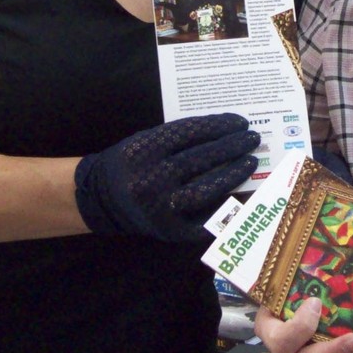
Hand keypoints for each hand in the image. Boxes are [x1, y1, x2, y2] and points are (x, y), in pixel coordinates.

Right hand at [75, 113, 258, 240]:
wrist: (100, 201)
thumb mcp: (144, 142)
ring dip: (234, 174)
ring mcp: (161, 207)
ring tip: (250, 161)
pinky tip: (239, 192)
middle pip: (202, 159)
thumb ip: (177, 139)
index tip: (240, 122)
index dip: (220, 126)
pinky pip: (204, 217)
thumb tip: (224, 133)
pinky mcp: (168, 231)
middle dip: (232, 147)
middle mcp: (151, 179)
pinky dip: (224, 204)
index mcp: (143, 150)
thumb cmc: (130, 164)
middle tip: (252, 138)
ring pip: (207, 190)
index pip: (190, 133)